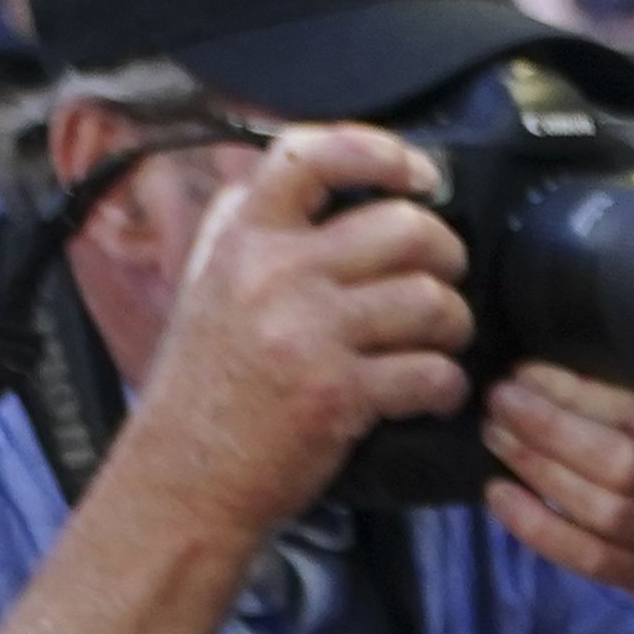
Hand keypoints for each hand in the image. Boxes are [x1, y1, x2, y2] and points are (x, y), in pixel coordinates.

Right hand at [120, 127, 468, 540]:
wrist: (180, 480)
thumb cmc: (202, 386)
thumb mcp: (206, 285)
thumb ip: (251, 226)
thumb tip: (317, 172)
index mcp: (242, 240)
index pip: (309, 156)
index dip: (379, 152)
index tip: (419, 173)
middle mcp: (274, 275)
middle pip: (406, 228)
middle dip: (446, 255)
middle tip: (443, 279)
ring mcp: (308, 333)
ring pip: (431, 299)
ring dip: (453, 325)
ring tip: (438, 343)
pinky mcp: (338, 393)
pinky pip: (431, 372)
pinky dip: (446, 386)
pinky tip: (431, 393)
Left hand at [482, 368, 633, 607]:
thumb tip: (565, 367)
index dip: (578, 393)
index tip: (527, 373)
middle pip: (622, 459)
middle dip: (550, 428)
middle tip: (500, 401)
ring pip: (603, 508)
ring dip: (539, 470)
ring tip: (497, 437)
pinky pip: (592, 557)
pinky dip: (540, 528)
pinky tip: (501, 497)